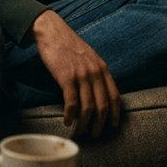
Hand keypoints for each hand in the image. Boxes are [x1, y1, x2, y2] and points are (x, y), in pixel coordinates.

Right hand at [31, 10, 120, 137]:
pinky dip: (70, 115)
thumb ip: (96, 72)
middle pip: (103, 105)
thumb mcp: (89, 56)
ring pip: (88, 107)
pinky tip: (67, 121)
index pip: (115, 96)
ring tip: (80, 131)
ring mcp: (81, 75)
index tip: (112, 125)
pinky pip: (71, 102)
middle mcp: (94, 73)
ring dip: (85, 123)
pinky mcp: (66, 77)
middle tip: (95, 134)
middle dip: (100, 124)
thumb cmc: (68, 44)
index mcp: (102, 68)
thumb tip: (98, 91)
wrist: (52, 31)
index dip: (115, 114)